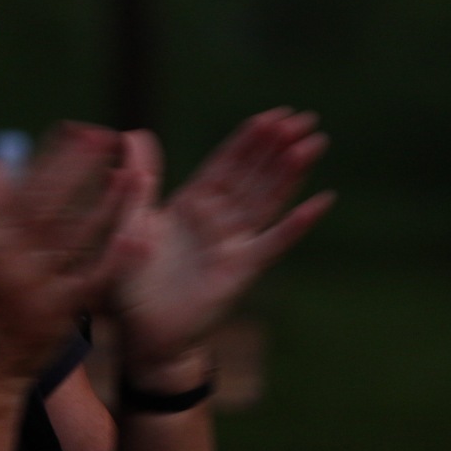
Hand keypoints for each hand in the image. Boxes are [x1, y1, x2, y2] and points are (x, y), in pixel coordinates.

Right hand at [0, 124, 141, 383]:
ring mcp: (35, 287)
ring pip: (76, 238)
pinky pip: (93, 281)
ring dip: (108, 205)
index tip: (77, 130)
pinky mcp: (60, 314)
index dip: (51, 157)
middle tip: (108, 136)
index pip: (21, 188)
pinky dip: (118, 258)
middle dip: (80, 168)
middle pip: (50, 204)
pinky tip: (143, 236)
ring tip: (136, 173)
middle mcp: (9, 259)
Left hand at [108, 110, 331, 380]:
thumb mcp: (129, 222)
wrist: (140, 335)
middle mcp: (217, 220)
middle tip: (304, 117)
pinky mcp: (242, 271)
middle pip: (252, 175)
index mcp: (191, 205)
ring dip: (289, 172)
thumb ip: (139, 180)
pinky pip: (273, 243)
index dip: (249, 139)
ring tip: (313, 143)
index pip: (225, 164)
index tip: (273, 114)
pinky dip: (296, 223)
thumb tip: (132, 133)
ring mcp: (233, 244)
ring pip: (266, 200)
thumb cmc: (132, 283)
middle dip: (276, 146)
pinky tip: (321, 201)